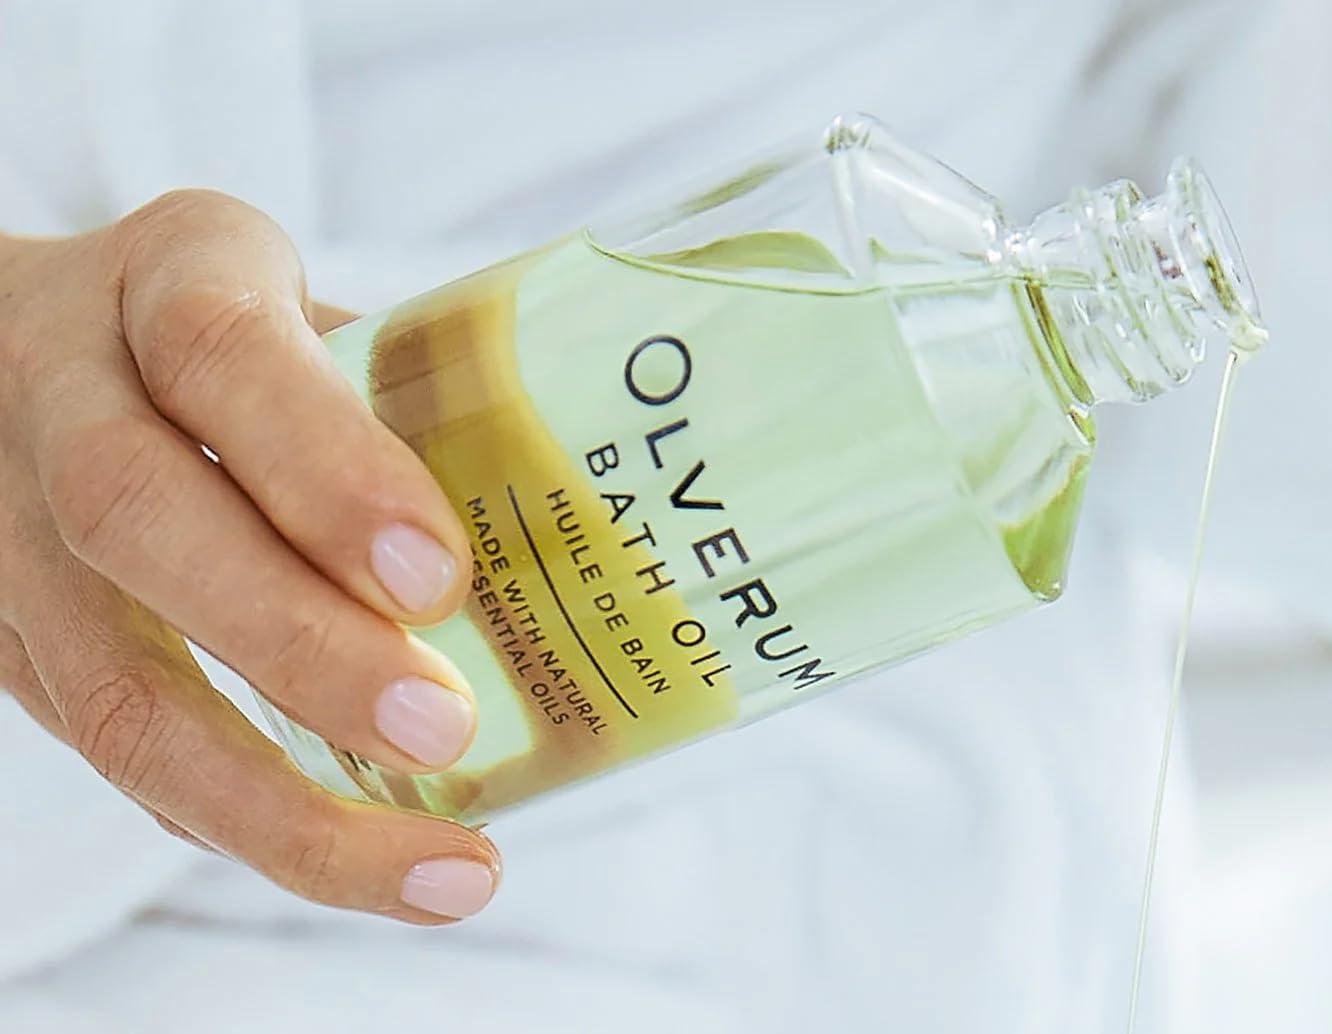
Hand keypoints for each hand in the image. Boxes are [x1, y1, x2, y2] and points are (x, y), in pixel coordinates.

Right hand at [0, 191, 499, 922]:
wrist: (26, 350)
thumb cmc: (234, 332)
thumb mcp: (316, 308)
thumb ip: (410, 391)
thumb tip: (581, 521)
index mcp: (169, 275)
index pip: (223, 352)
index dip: (325, 468)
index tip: (438, 576)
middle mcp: (57, 394)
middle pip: (138, 518)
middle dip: (299, 647)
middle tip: (444, 729)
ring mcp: (7, 529)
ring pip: (106, 689)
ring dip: (273, 803)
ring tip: (430, 869)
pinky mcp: (9, 645)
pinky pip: (114, 755)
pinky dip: (239, 821)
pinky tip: (355, 860)